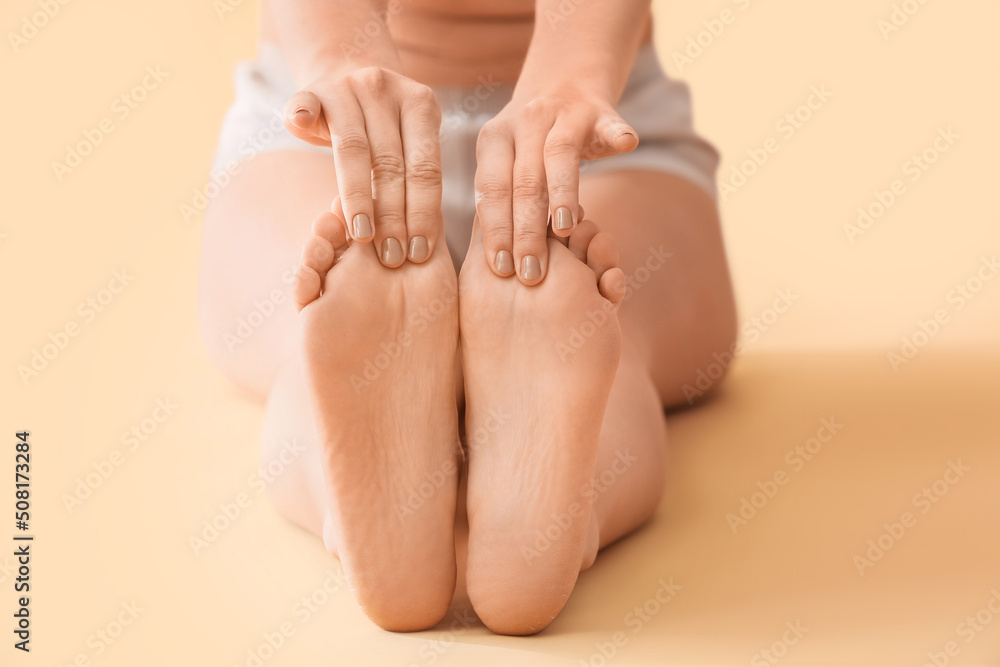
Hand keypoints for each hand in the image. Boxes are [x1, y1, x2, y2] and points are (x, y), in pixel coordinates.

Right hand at [283, 67, 443, 266]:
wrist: (348, 75)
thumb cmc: (385, 129)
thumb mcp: (411, 141)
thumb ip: (418, 175)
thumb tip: (428, 232)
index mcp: (420, 104)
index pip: (424, 167)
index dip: (422, 212)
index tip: (419, 251)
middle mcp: (385, 90)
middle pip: (390, 162)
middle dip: (393, 215)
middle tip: (393, 257)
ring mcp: (346, 87)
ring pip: (352, 148)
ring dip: (357, 197)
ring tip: (362, 237)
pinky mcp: (311, 90)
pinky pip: (304, 105)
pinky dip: (302, 118)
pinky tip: (300, 128)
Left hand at [474, 85, 637, 283]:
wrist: (563, 83)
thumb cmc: (531, 146)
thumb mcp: (508, 164)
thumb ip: (502, 201)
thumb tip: (497, 265)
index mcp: (494, 140)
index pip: (492, 190)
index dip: (496, 230)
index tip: (501, 269)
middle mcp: (525, 122)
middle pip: (524, 181)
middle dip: (526, 230)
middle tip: (531, 271)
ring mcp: (563, 113)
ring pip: (559, 154)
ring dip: (562, 192)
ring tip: (565, 229)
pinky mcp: (600, 111)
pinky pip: (611, 124)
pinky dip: (618, 134)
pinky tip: (627, 145)